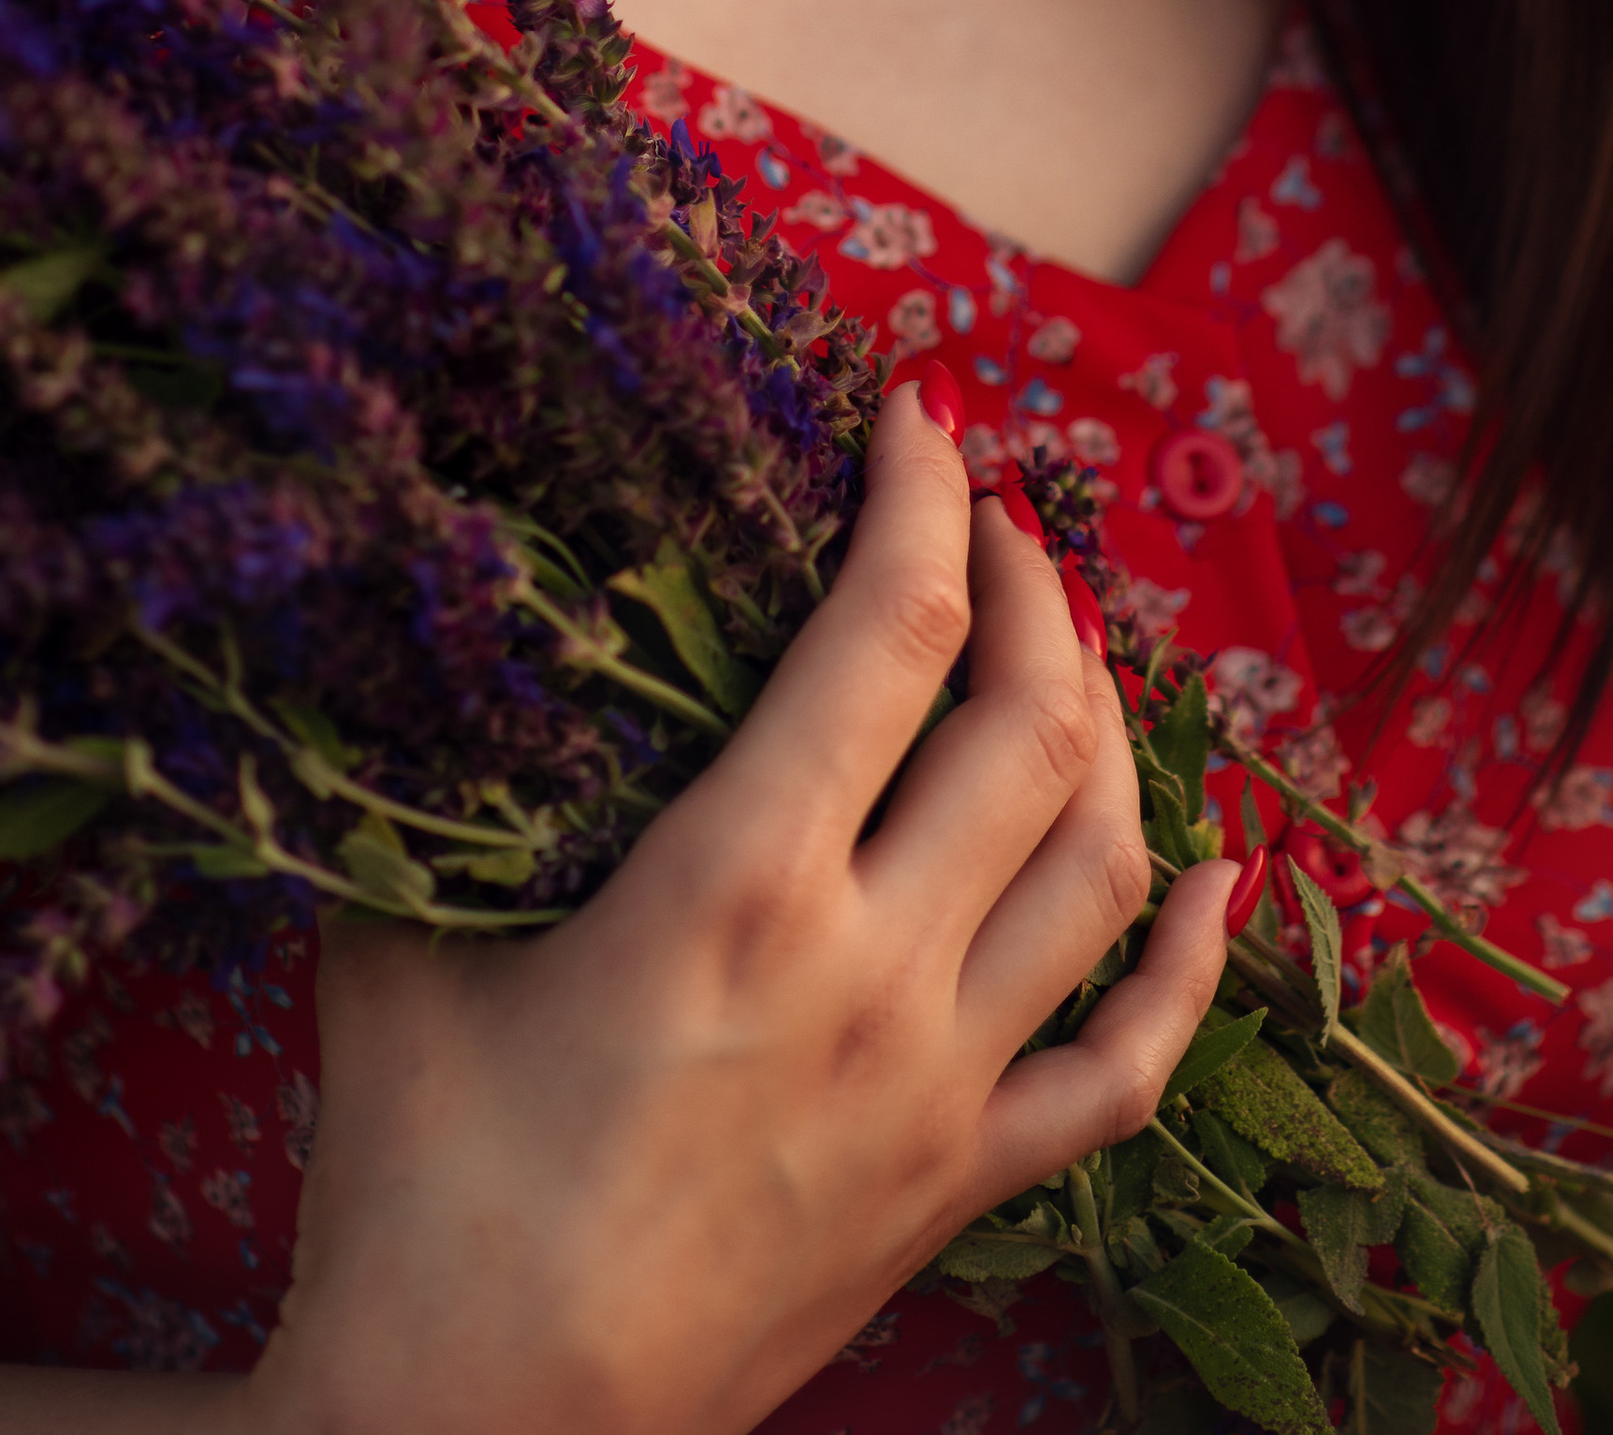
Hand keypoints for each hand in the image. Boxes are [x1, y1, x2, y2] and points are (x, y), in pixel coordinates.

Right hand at [248, 386, 1234, 1434]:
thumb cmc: (414, 1201)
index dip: (922, 495)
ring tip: (1065, 642)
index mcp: (735, 889)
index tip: (914, 411)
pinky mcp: (960, 1191)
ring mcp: (938, 1089)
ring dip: (1109, 726)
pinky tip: (1223, 877)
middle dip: (1030, 582)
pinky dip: (1194, 962)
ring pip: (1103, 866)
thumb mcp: (389, 958)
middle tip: (990, 510)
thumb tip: (419, 639)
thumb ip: (429, 792)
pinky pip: (1126, 1067)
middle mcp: (871, 972)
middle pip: (1030, 725)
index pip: (888, 631)